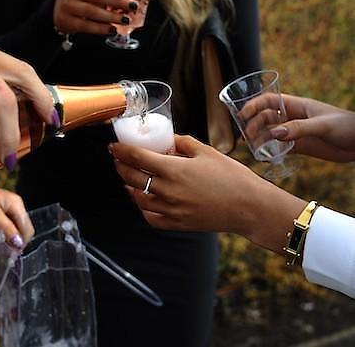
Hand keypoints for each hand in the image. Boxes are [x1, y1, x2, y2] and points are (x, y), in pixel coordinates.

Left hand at [0, 180, 33, 249]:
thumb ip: (6, 227)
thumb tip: (19, 243)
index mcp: (16, 204)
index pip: (27, 230)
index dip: (18, 243)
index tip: (4, 250)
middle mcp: (13, 209)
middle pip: (19, 234)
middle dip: (6, 244)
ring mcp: (5, 214)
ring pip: (9, 236)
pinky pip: (0, 234)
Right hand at [53, 0, 137, 34]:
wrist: (59, 10)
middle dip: (117, 1)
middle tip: (132, 6)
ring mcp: (69, 6)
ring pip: (92, 11)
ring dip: (111, 16)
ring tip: (125, 19)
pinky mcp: (68, 21)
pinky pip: (87, 25)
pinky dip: (101, 28)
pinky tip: (112, 29)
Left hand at [110, 136, 274, 234]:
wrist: (249, 207)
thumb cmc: (232, 177)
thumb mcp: (207, 152)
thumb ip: (183, 143)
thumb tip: (167, 139)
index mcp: (174, 170)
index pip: (137, 158)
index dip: (121, 151)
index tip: (113, 147)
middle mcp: (168, 191)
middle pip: (132, 177)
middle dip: (121, 166)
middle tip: (118, 159)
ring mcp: (171, 210)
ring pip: (138, 198)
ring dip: (129, 186)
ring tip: (127, 178)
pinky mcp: (177, 224)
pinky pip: (151, 218)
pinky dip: (143, 208)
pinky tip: (144, 200)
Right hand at [240, 93, 354, 161]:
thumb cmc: (347, 126)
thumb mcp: (322, 125)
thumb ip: (298, 129)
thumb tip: (274, 134)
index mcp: (297, 106)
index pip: (269, 101)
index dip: (254, 105)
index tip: (242, 115)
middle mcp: (293, 117)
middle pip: (266, 118)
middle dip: (254, 125)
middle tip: (248, 137)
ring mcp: (295, 132)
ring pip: (270, 133)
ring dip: (259, 139)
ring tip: (253, 148)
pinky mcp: (299, 146)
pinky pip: (279, 148)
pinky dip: (270, 152)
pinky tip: (265, 157)